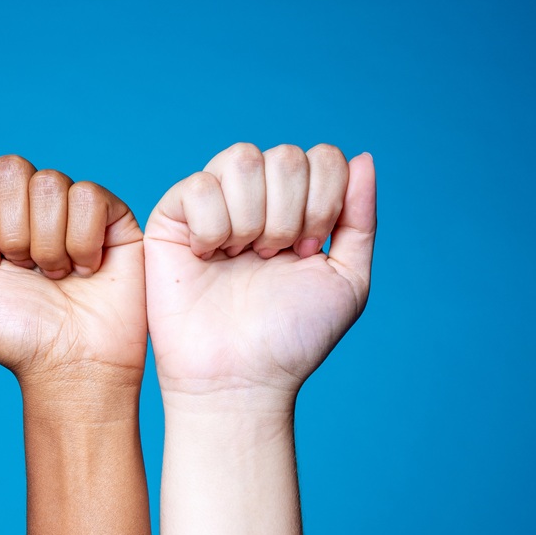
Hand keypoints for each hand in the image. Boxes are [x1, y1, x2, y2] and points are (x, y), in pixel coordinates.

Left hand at [0, 157, 146, 386]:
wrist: (68, 364)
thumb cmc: (13, 335)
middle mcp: (30, 204)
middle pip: (9, 167)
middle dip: (10, 231)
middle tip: (24, 272)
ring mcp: (72, 207)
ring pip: (48, 183)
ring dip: (46, 244)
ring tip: (56, 277)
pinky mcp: (112, 216)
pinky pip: (87, 196)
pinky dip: (81, 242)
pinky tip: (85, 270)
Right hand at [144, 142, 375, 403]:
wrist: (242, 377)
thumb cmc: (291, 339)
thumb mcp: (347, 280)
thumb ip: (360, 218)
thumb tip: (363, 157)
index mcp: (298, 207)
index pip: (322, 158)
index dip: (324, 201)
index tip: (308, 253)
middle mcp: (258, 198)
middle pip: (286, 157)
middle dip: (289, 215)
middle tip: (274, 260)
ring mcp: (215, 204)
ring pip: (242, 159)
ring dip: (253, 218)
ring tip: (242, 258)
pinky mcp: (172, 217)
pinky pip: (199, 186)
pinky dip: (212, 226)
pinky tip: (208, 257)